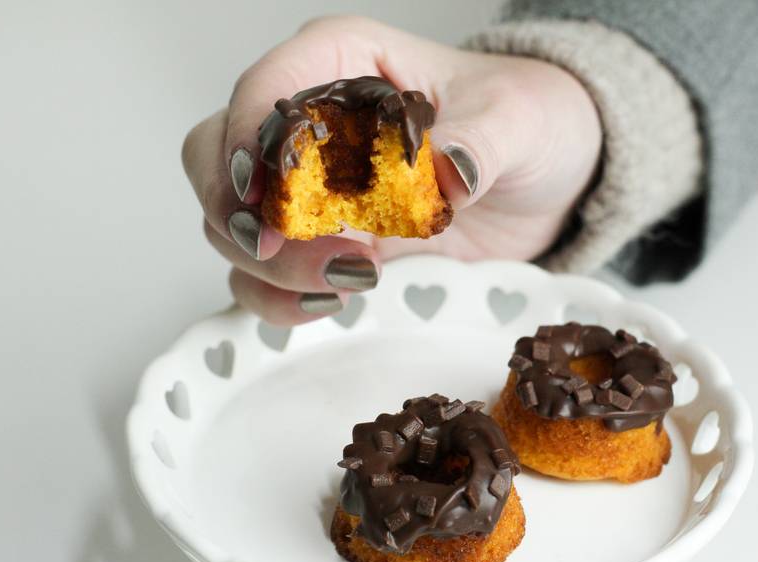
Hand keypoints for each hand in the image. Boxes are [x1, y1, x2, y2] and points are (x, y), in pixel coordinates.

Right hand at [183, 16, 600, 325]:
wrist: (541, 178)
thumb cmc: (523, 122)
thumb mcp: (514, 120)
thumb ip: (476, 143)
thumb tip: (444, 175)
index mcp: (338, 61)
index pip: (263, 90)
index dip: (248, 143)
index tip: (268, 196)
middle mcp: (306, 121)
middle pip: (217, 158)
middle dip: (242, 212)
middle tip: (286, 247)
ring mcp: (304, 188)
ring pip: (229, 223)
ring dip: (270, 265)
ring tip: (351, 277)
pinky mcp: (318, 243)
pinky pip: (260, 278)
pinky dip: (277, 299)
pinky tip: (330, 304)